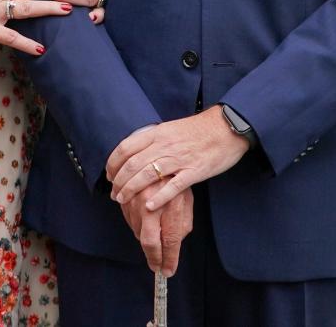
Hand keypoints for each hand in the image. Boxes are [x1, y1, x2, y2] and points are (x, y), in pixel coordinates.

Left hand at [107, 108, 248, 210]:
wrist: (227, 128)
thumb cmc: (199, 129)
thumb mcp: (171, 128)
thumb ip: (154, 139)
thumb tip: (135, 151)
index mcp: (158, 133)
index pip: (126, 148)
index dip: (113, 163)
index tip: (109, 174)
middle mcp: (165, 145)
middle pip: (132, 165)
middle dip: (118, 181)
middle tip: (114, 193)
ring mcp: (179, 159)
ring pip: (147, 176)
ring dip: (130, 190)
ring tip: (122, 200)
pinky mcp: (193, 172)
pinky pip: (172, 187)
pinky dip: (158, 198)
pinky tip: (148, 206)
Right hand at [121, 181, 193, 275]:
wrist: (159, 150)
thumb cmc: (177, 176)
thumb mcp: (187, 198)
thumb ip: (182, 223)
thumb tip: (174, 246)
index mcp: (172, 203)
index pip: (170, 240)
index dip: (168, 259)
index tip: (167, 271)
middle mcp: (151, 201)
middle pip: (149, 240)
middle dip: (153, 257)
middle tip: (156, 264)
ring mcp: (135, 197)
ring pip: (136, 230)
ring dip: (144, 239)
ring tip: (154, 236)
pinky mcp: (123, 193)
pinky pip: (127, 218)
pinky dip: (135, 224)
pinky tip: (142, 221)